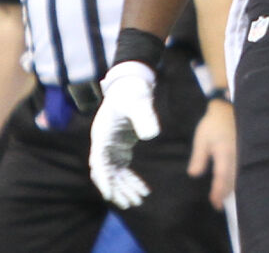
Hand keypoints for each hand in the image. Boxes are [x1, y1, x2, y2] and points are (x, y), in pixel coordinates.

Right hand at [89, 61, 159, 208]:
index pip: (98, 161)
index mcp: (102, 134)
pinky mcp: (120, 149)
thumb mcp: (139, 102)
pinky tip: (143, 190)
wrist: (131, 84)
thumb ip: (145, 116)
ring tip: (139, 200)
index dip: (103, 178)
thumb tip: (152, 135)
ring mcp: (111, 148)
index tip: (109, 194)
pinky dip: (131, 181)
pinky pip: (123, 170)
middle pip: (106, 172)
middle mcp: (103, 144)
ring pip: (115, 175)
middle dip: (117, 189)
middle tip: (131, 202)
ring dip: (125, 188)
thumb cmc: (132, 91)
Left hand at [187, 98, 236, 208]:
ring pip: (241, 175)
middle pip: (233, 180)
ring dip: (233, 186)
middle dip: (226, 193)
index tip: (214, 203)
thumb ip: (199, 157)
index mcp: (225, 153)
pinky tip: (235, 180)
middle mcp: (238, 155)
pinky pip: (245, 168)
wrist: (229, 106)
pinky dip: (239, 177)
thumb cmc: (214, 122)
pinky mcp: (248, 150)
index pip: (222, 178)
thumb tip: (194, 174)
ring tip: (226, 195)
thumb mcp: (202, 138)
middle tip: (219, 204)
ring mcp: (245, 152)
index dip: (218, 193)